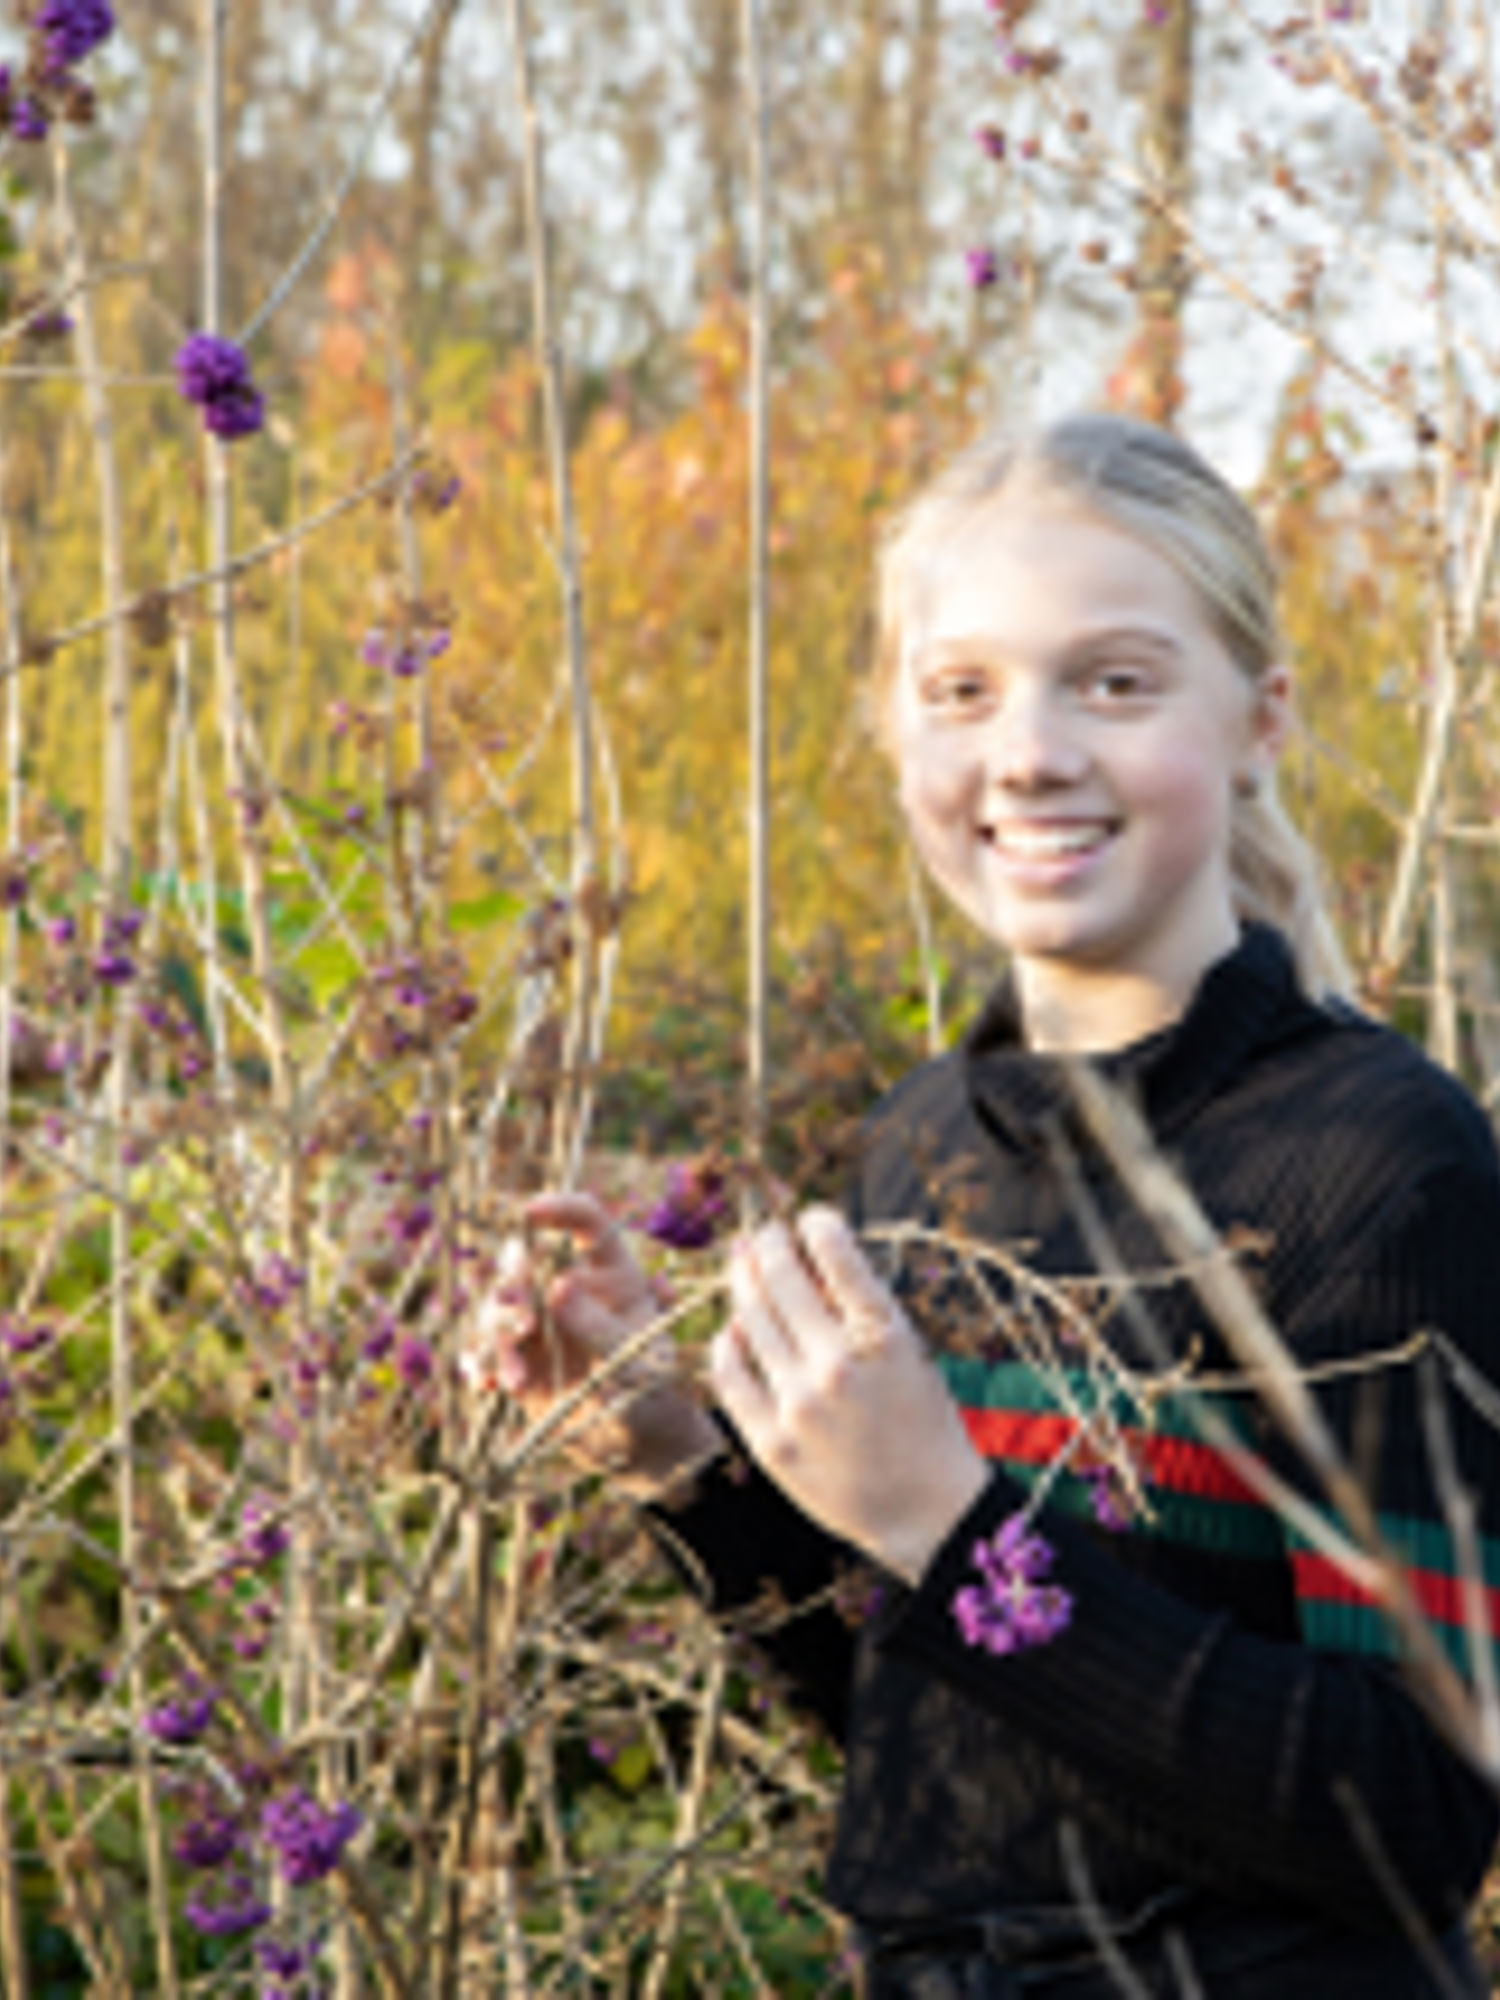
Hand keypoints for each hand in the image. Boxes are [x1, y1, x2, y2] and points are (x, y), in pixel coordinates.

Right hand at [463, 1191, 720, 1491]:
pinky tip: (484, 1384)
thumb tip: (557, 1283)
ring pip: (496, 1305)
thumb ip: (597, 1325)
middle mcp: (569, 1289)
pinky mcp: (516, 1356)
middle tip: (523, 1323)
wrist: (633, 1446)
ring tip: (513, 1379)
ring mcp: (539, 1323)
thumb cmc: (651, 1395)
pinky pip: (482, 1346)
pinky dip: (477, 1361)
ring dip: (496, 1335)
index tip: (529, 1212)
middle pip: (523, 1262)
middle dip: (512, 1285)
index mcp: (612, 1275)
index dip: (559, 1209)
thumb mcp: (635, 1363)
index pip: (587, 1223)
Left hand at [712, 1206, 988, 1583]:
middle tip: (764, 1233)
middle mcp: (837, 1365)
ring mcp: (799, 1405)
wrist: (927, 1513)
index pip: (837, 1254)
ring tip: (744, 1265)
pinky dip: (727, 1343)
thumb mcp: (911, 1353)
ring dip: (744, 1282)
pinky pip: (729, 1376)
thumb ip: (863, 1308)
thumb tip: (809, 1255)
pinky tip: (733, 1329)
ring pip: (749, 1319)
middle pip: (781, 1279)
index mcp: (883, 1337)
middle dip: (769, 1244)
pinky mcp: (770, 1442)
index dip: (816, 1224)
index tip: (810, 1218)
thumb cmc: (924, 1425)